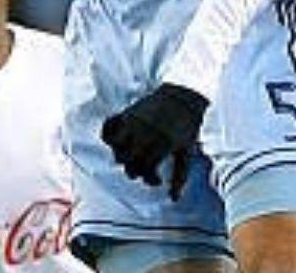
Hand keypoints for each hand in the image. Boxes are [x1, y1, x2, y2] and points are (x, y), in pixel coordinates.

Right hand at [101, 84, 208, 200]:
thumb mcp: (187, 151)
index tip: (158, 180)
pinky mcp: (128, 112)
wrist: (183, 95)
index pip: (144, 169)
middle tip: (145, 168)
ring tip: (132, 156)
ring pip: (115, 147)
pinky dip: (108, 135)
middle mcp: (144, 132)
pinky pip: (108, 126)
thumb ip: (180, 176)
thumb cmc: (187, 125)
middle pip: (127, 161)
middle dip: (135, 170)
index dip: (150, 179)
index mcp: (161, 143)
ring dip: (121, 155)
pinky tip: (118, 140)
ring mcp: (134, 121)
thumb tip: (173, 199)